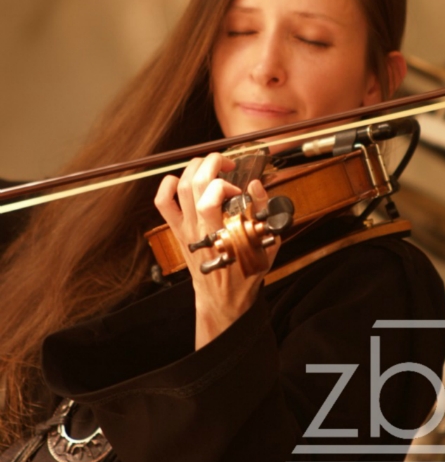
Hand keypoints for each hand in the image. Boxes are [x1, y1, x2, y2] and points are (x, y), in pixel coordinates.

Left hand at [154, 153, 279, 348]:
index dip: (224, 186)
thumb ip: (263, 213)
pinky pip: (163, 201)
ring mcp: (184, 228)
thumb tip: (256, 185)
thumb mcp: (265, 246)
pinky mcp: (176, 229)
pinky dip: (169, 184)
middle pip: (193, 184)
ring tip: (212, 167)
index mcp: (219, 235)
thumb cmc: (244, 273)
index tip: (240, 191)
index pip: (209, 200)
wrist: (222, 298)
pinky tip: (186, 180)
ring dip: (195, 167)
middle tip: (227, 164)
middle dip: (211, 163)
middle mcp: (197, 228)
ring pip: (179, 186)